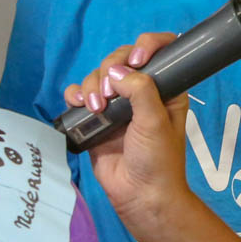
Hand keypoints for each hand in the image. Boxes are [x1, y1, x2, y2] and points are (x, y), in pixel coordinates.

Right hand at [62, 35, 193, 231]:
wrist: (140, 196)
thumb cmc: (158, 160)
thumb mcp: (156, 122)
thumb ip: (140, 91)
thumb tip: (115, 73)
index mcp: (165, 87)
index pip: (159, 50)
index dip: (145, 46)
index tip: (136, 61)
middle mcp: (141, 91)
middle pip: (120, 59)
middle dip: (110, 69)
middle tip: (108, 95)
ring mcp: (117, 104)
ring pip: (98, 76)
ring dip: (91, 86)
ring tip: (96, 109)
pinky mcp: (96, 118)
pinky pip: (80, 95)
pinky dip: (76, 95)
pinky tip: (79, 106)